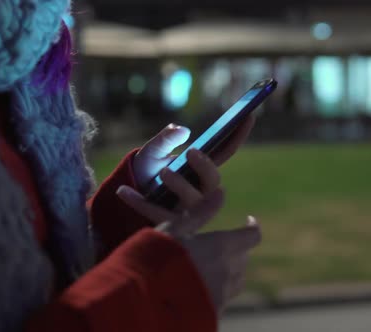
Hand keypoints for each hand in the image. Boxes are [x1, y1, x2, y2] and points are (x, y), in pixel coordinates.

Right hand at [116, 188, 261, 312]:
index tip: (247, 221)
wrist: (143, 299)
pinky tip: (199, 287)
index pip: (251, 236)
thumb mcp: (176, 228)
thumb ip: (200, 212)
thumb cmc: (157, 257)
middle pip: (243, 258)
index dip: (252, 228)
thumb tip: (220, 191)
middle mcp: (228, 271)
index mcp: (222, 247)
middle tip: (220, 244)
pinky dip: (216, 290)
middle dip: (237, 249)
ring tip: (210, 266)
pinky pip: (222, 299)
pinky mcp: (212, 312)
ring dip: (229, 271)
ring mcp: (221, 295)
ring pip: (235, 281)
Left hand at [133, 116, 255, 207]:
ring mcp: (186, 208)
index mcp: (201, 169)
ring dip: (180, 185)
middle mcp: (199, 190)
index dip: (237, 135)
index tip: (247, 115)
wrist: (130, 193)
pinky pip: (158, 214)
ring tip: (163, 172)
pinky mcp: (168, 222)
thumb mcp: (153, 151)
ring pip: (192, 201)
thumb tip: (181, 130)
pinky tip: (123, 191)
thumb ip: (166, 139)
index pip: (225, 152)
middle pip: (214, 182)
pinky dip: (140, 203)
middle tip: (191, 151)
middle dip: (206, 168)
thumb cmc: (148, 170)